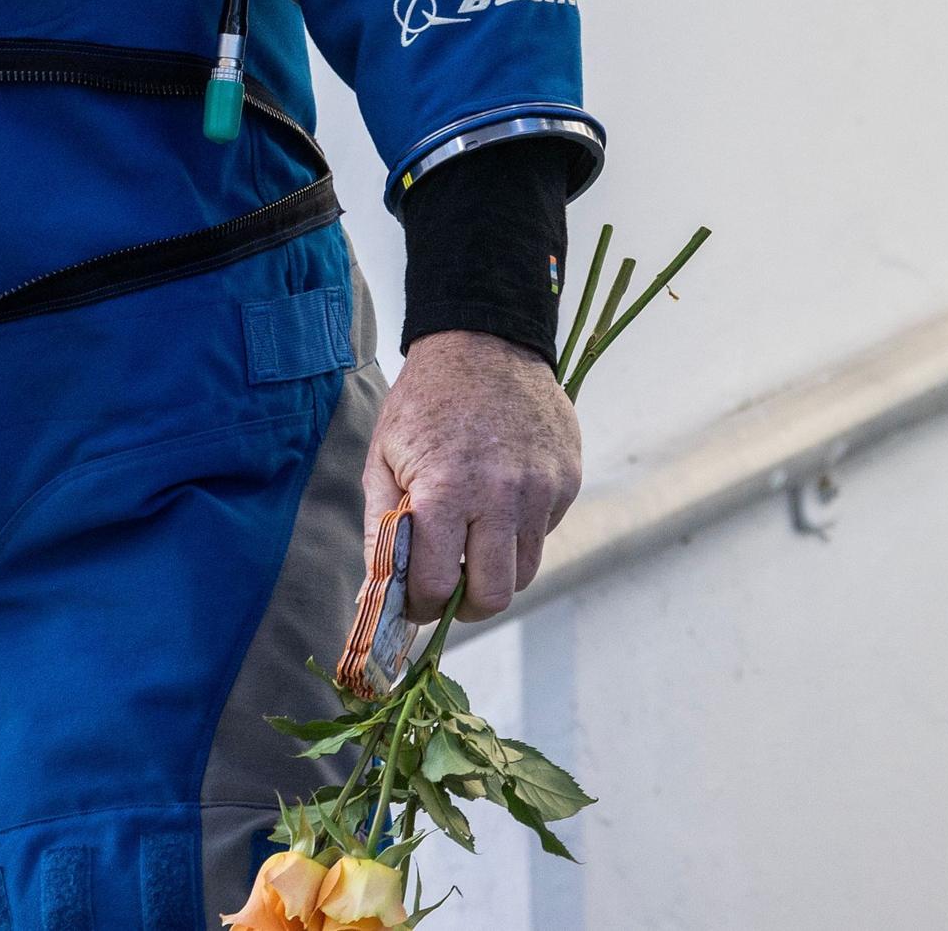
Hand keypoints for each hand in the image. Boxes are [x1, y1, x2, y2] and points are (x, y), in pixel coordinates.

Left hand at [365, 330, 579, 621]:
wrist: (484, 340)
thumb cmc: (423, 402)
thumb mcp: (382, 459)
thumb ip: (381, 532)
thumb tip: (380, 599)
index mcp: (446, 491)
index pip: (437, 587)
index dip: (420, 605)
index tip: (415, 600)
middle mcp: (501, 495)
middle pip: (494, 596)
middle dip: (466, 606)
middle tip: (450, 589)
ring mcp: (542, 488)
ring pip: (526, 571)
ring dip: (496, 570)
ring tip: (473, 541)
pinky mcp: (568, 478)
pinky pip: (545, 531)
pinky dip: (521, 531)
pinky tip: (500, 496)